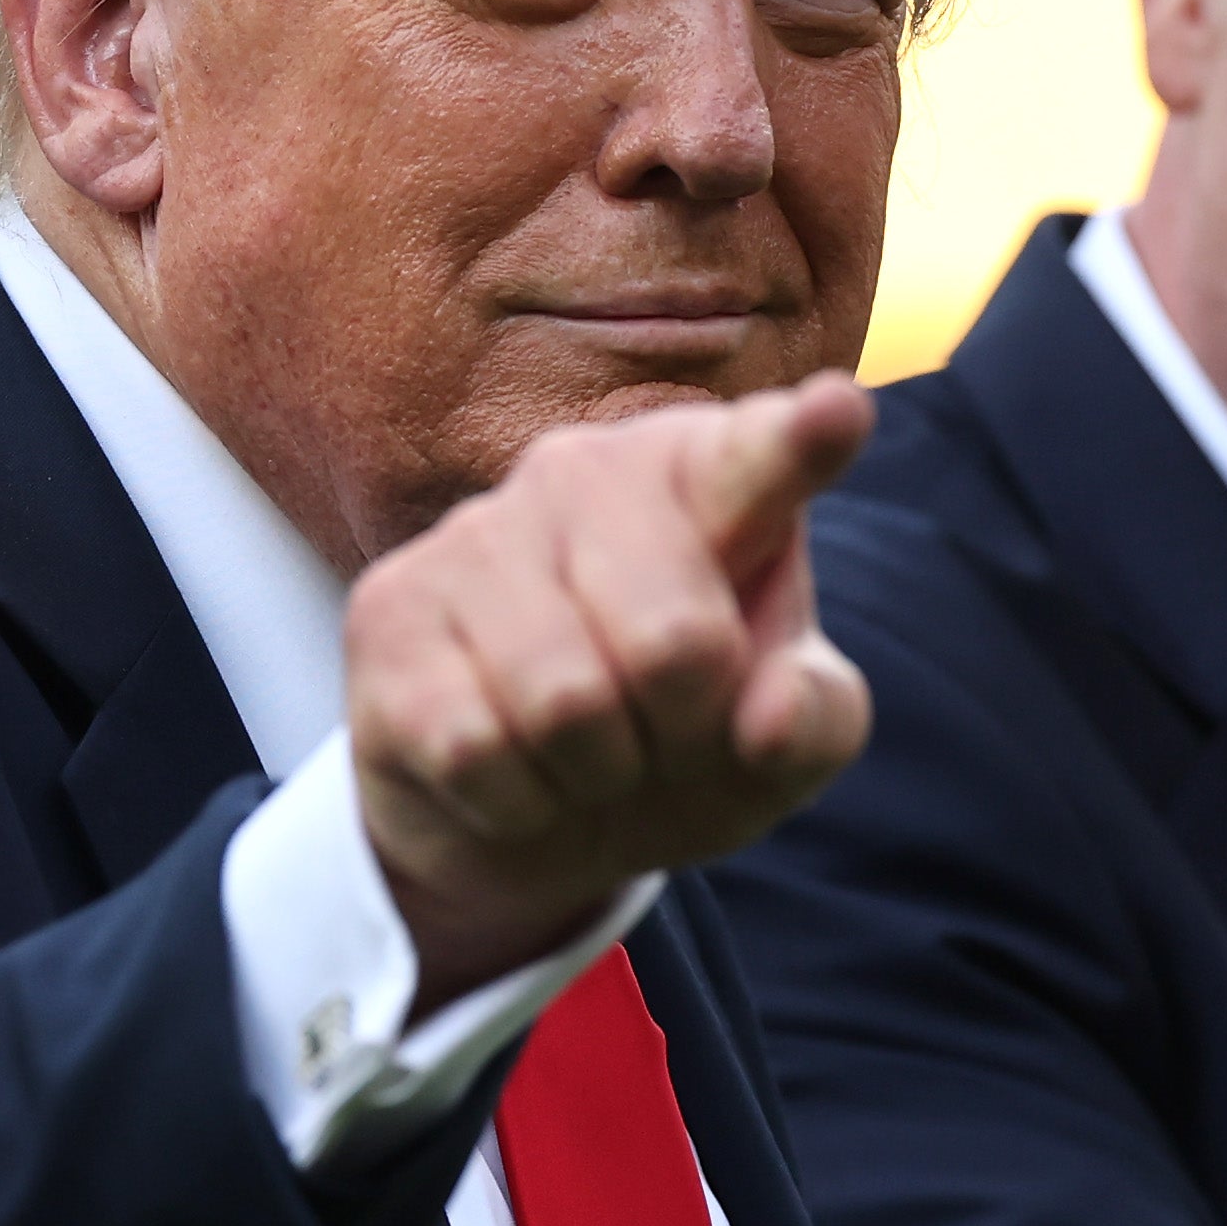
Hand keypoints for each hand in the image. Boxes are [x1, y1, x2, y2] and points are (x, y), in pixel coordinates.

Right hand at [347, 376, 876, 1006]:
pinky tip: (507, 770)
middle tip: (663, 733)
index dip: (802, 443)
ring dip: (595, 775)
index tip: (839, 412)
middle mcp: (584, 470)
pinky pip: (473, 748)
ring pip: (565, 707)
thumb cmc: (679, 743)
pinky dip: (514, 802)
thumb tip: (768, 717)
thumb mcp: (777, 748)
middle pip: (676, 644)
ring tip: (585, 752)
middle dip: (683, 733)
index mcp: (705, 475)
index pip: (762, 457)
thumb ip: (815, 720)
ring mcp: (474, 532)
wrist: (529, 813)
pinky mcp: (388, 610)